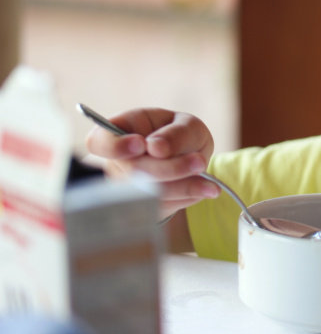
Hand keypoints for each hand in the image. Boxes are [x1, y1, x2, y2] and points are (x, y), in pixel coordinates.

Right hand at [85, 108, 217, 217]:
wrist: (191, 157)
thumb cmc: (181, 136)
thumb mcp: (186, 125)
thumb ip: (175, 133)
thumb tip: (156, 147)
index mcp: (121, 132)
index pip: (98, 142)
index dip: (115, 146)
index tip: (141, 144)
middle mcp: (118, 163)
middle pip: (132, 172)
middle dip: (169, 168)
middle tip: (199, 161)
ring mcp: (128, 189)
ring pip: (149, 194)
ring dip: (182, 186)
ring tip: (209, 181)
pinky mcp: (144, 208)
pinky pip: (164, 207)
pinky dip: (188, 197)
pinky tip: (206, 189)